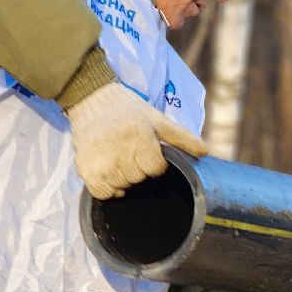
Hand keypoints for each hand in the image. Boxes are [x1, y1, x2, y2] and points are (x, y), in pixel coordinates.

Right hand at [64, 82, 206, 198]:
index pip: (155, 169)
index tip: (146, 150)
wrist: (92, 99)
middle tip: (129, 152)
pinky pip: (102, 193)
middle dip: (138, 170)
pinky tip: (107, 170)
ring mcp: (101, 162)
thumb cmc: (129, 110)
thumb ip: (182, 137)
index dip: (154, 163)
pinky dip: (107, 187)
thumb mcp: (158, 119)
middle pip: (138, 179)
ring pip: (122, 187)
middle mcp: (120, 151)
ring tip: (117, 158)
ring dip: (123, 179)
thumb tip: (205, 151)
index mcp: (140, 138)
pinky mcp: (85, 169)